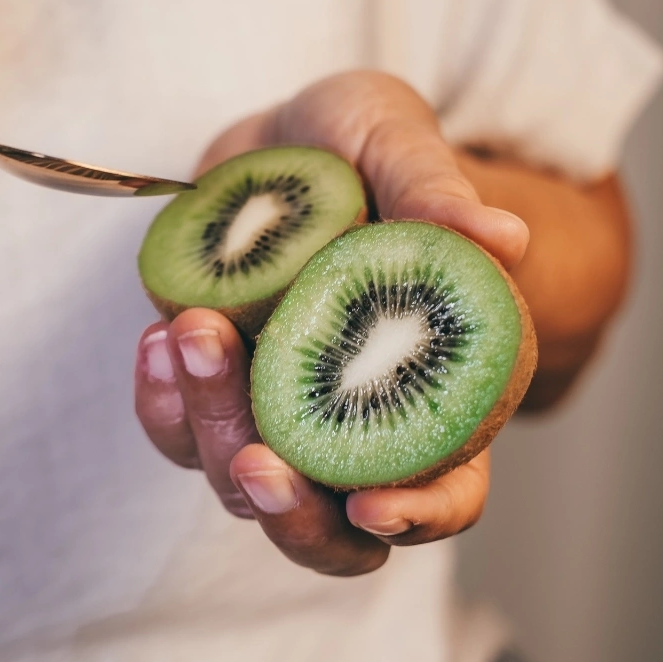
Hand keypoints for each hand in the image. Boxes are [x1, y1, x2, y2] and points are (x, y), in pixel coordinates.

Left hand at [134, 71, 528, 574]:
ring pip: (235, 476)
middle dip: (289, 508)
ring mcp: (269, 405)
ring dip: (210, 425)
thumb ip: (435, 186)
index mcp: (425, 382)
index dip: (420, 514)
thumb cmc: (359, 144)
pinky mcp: (209, 380)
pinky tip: (160, 336)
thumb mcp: (394, 139)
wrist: (279, 138)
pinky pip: (172, 425)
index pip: (446, 488)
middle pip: (325, 523)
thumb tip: (502, 241)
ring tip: (195, 331)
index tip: (374, 502)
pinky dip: (160, 396)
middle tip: (256, 456)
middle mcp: (346, 415)